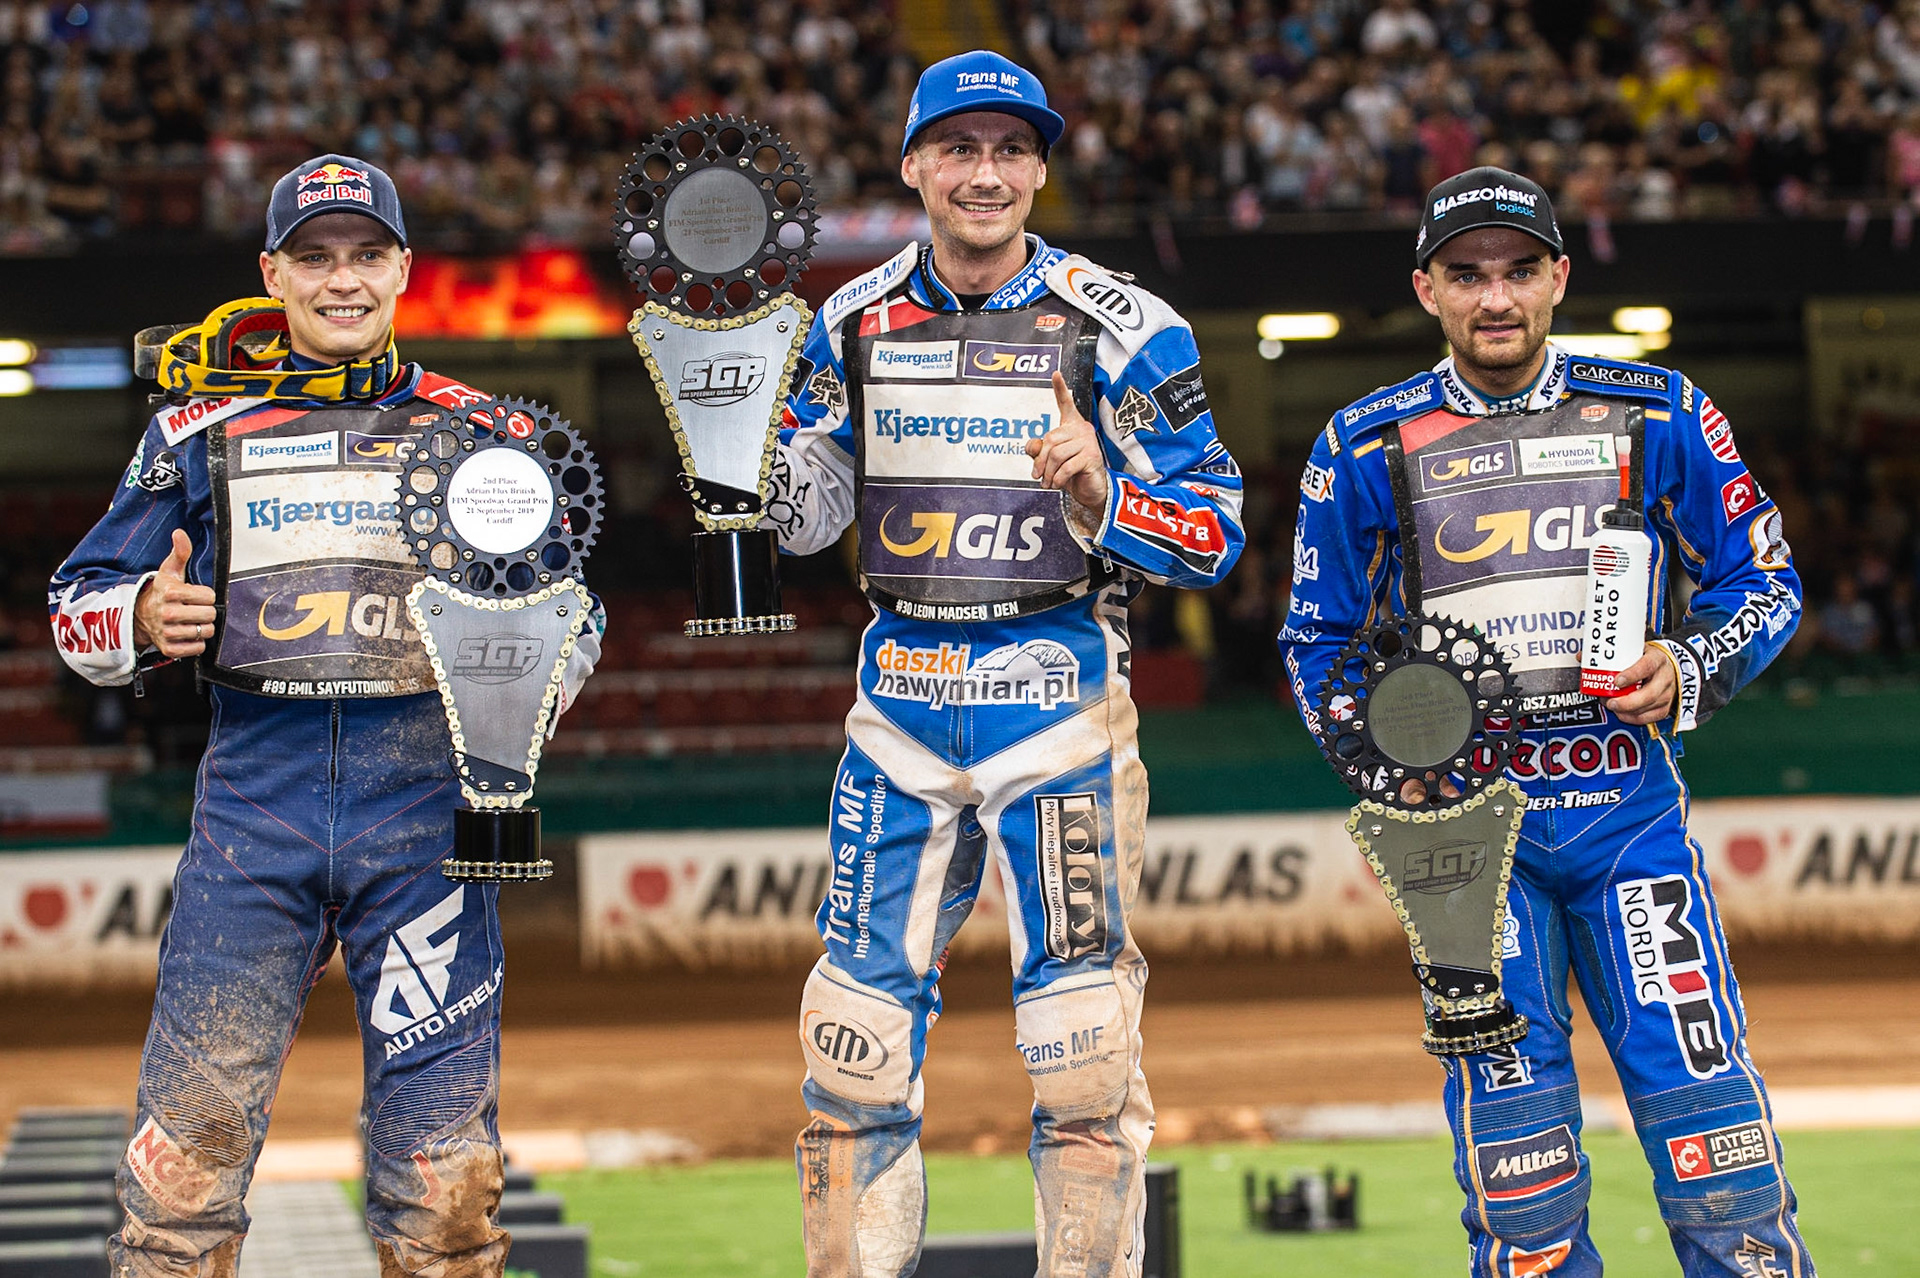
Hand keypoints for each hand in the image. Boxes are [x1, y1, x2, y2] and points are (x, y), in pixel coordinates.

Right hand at [133, 528, 216, 656]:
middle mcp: (167, 613)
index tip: (196, 595)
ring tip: (192, 621)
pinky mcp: (169, 648)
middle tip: (195, 609)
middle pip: (209, 615)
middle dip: (206, 611)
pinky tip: (188, 634)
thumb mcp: (170, 570)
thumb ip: (180, 552)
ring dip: (203, 627)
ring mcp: (167, 632)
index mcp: (170, 592)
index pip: (209, 596)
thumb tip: (179, 533)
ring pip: (205, 632)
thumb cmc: (162, 591)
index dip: (206, 595)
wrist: (140, 616)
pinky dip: (197, 643)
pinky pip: (198, 648)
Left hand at [1025, 372, 1108, 521]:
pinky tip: (1056, 484)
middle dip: (1040, 461)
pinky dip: (1057, 478)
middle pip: (1051, 439)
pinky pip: (1066, 466)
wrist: (1090, 490)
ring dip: (1047, 472)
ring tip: (1047, 482)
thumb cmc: (1070, 472)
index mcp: (1071, 426)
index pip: (1065, 404)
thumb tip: (1031, 446)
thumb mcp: (1050, 461)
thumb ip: (1039, 450)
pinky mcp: (1092, 457)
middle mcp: (1082, 429)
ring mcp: (1088, 442)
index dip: (1060, 389)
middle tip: (1037, 476)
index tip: (1055, 374)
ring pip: (1057, 454)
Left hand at [1605, 647, 1675, 724]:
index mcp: (1657, 659)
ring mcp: (1666, 693)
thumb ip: (1610, 655)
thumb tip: (1582, 657)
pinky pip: (1649, 717)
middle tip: (1610, 702)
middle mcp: (1664, 677)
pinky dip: (1632, 718)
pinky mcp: (1664, 707)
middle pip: (1649, 694)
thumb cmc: (1647, 659)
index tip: (1616, 681)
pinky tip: (1621, 714)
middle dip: (1627, 702)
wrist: (1666, 666)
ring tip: (1611, 706)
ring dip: (1627, 711)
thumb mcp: (1634, 650)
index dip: (1632, 675)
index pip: (1647, 667)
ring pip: (1648, 707)